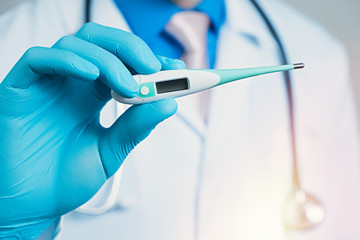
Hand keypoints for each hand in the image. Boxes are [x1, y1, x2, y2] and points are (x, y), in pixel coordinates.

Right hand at [0, 22, 184, 238]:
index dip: (150, 61)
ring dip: (108, 59)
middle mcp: (71, 84)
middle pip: (100, 42)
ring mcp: (46, 84)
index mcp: (92, 96)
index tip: (176, 70)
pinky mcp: (19, 89)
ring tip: (128, 86)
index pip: (122, 63)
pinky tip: (90, 74)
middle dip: (131, 49)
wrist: (31, 205)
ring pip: (75, 44)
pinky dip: (67, 60)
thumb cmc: (64, 179)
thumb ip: (134, 128)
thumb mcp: (110, 152)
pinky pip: (38, 59)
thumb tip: (168, 103)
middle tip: (154, 68)